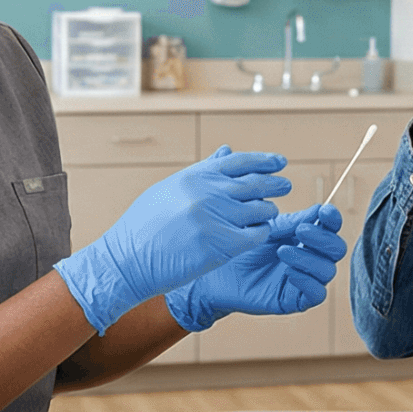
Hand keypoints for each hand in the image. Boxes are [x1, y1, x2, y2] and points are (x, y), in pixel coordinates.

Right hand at [53, 147, 289, 332]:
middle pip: (255, 184)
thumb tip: (227, 151)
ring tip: (267, 215)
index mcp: (194, 177)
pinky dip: (261, 234)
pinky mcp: (218, 245)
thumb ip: (202, 172)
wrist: (126, 260)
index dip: (264, 161)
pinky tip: (259, 234)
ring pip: (260, 210)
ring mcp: (213, 218)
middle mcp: (206, 193)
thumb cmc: (144, 227)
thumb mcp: (169, 190)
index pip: (240, 162)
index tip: (280, 162)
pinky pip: (255, 235)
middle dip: (275, 184)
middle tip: (286, 186)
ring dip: (267, 212)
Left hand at [166, 205, 347, 330]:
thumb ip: (253, 187)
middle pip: (337, 247)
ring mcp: (302, 278)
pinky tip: (288, 271)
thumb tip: (254, 155)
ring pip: (328, 270)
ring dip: (310, 257)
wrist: (209, 275)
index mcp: (300, 233)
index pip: (329, 224)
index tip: (322, 209)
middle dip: (322, 236)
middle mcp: (306, 255)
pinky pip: (315, 294)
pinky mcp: (293, 299)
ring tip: (283, 249)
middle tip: (299, 228)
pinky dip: (307, 281)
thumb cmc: (228, 244)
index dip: (331, 217)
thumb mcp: (243, 215)